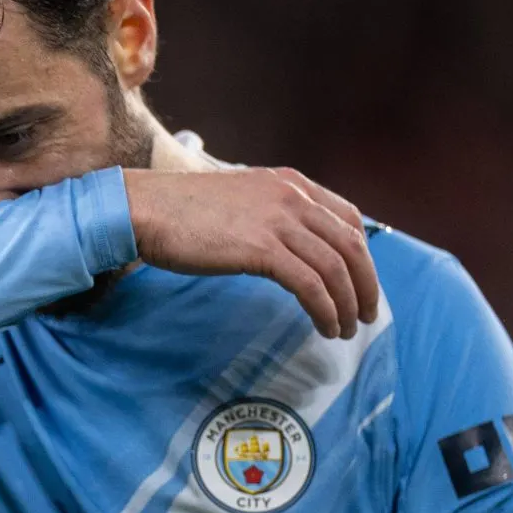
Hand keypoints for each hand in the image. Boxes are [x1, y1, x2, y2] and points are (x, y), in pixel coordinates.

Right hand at [123, 167, 380, 338]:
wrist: (146, 209)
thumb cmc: (183, 211)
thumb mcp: (241, 202)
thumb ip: (271, 215)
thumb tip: (292, 249)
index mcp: (290, 183)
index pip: (349, 218)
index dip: (363, 255)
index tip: (361, 282)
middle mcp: (292, 196)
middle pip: (351, 245)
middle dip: (366, 285)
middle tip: (367, 315)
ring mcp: (279, 220)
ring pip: (336, 268)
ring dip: (348, 304)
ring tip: (346, 330)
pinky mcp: (262, 248)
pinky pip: (310, 285)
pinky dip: (325, 310)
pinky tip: (324, 326)